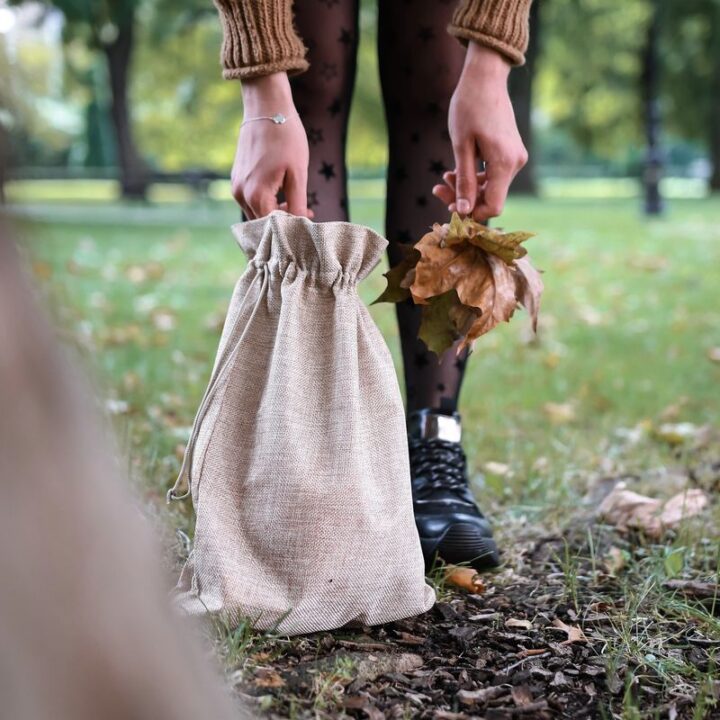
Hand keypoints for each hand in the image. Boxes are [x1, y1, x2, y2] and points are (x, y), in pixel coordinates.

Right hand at [232, 72, 311, 218]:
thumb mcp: (298, 174)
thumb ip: (298, 204)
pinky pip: (250, 200)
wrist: (266, 106)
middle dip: (283, 224)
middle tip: (305, 215)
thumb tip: (300, 227)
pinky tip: (282, 194)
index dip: (292, 228)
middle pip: (262, 225)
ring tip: (296, 204)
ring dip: (274, 214)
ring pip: (255, 214)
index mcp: (256, 195)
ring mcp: (236, 186)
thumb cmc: (285, 137)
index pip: (273, 228)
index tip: (309, 221)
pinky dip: (266, 203)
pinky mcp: (236, 179)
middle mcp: (240, 195)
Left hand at [436, 42, 527, 221]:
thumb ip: (464, 181)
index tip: (450, 207)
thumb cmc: (469, 107)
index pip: (493, 206)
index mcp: (504, 163)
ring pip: (491, 187)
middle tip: (438, 189)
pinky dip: (476, 176)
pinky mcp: (511, 152)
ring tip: (444, 176)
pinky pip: (494, 174)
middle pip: (490, 197)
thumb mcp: (461, 147)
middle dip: (464, 198)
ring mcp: (515, 157)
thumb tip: (464, 211)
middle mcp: (515, 163)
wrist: (485, 77)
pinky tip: (456, 170)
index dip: (472, 213)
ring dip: (467, 187)